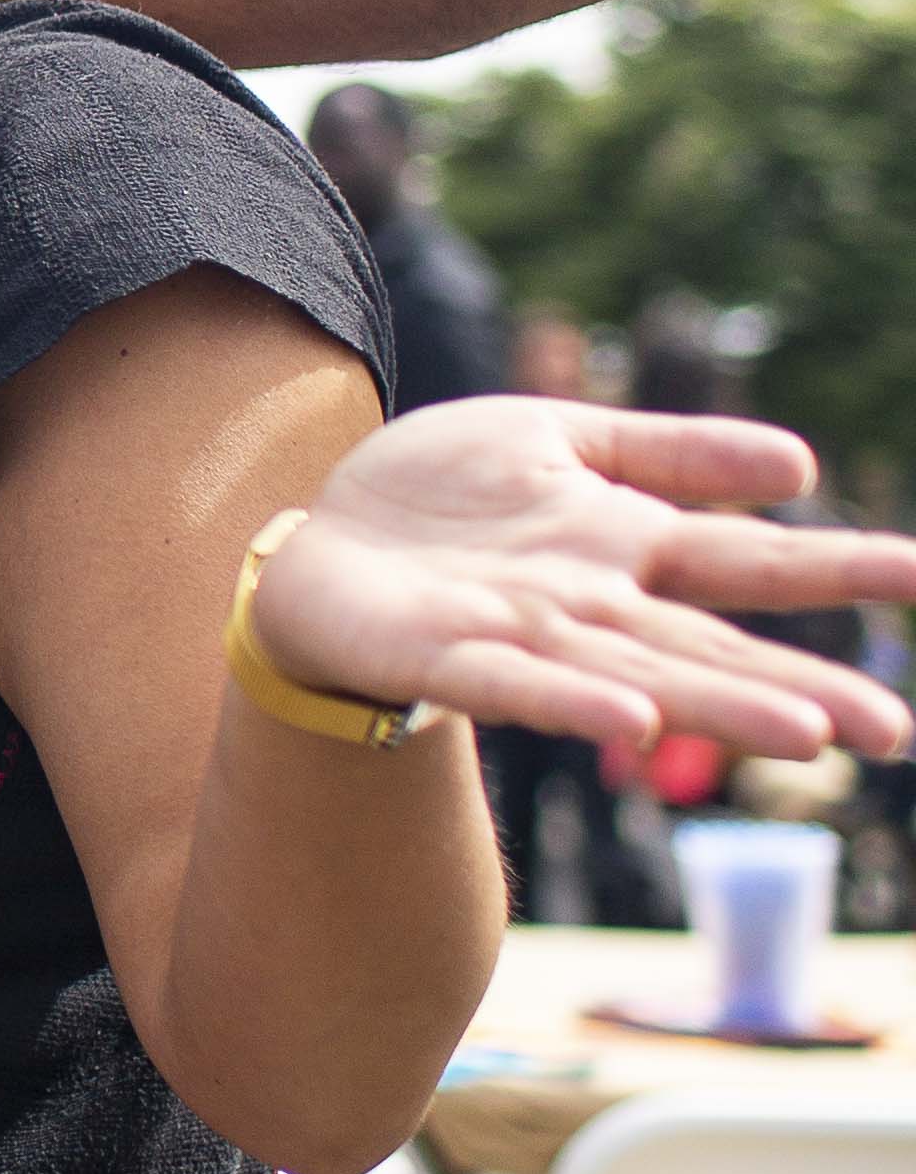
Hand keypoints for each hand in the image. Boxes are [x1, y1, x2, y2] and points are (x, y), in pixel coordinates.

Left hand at [257, 402, 915, 770]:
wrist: (316, 536)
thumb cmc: (441, 497)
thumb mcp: (562, 441)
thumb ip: (673, 453)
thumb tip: (800, 463)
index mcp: (625, 548)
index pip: (748, 561)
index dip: (835, 569)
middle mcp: (592, 609)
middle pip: (710, 650)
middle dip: (797, 688)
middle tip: (892, 728)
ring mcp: (522, 638)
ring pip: (635, 680)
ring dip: (715, 708)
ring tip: (803, 733)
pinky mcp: (443, 655)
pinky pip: (514, 686)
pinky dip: (573, 706)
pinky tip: (633, 725)